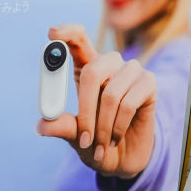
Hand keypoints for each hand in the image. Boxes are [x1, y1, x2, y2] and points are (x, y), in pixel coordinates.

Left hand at [37, 24, 156, 178]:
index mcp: (86, 69)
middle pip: (93, 70)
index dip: (66, 34)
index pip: (78, 41)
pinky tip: (114, 138)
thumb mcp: (74, 135)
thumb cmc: (94, 140)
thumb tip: (41, 125)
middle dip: (85, 109)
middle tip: (83, 138)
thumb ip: (61, 127)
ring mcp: (131, 71)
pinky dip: (117, 127)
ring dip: (102, 126)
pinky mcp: (149, 83)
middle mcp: (109, 64)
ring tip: (99, 144)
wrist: (124, 157)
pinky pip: (128, 104)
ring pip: (110, 94)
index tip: (52, 32)